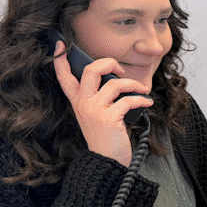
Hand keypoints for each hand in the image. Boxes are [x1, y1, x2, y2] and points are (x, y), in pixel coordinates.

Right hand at [52, 41, 152, 165]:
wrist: (106, 163)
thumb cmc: (105, 139)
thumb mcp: (96, 116)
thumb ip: (100, 98)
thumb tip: (116, 78)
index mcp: (78, 102)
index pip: (64, 78)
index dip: (60, 60)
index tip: (60, 44)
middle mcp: (83, 104)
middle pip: (90, 70)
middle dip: (109, 62)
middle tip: (120, 70)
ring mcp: (94, 110)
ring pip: (114, 84)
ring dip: (133, 84)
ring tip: (141, 90)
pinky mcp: (108, 118)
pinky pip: (128, 100)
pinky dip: (141, 100)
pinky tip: (147, 102)